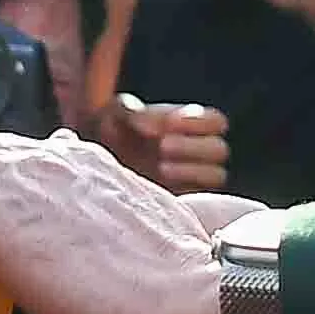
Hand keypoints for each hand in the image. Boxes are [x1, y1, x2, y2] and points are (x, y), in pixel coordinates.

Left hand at [100, 95, 234, 194]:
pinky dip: (187, 192)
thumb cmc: (110, 139)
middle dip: (192, 146)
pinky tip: (161, 187)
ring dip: (191, 170)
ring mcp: (193, 181)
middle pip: (219, 149)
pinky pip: (202, 201)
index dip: (198, 121)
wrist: (95, 171)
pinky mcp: (186, 204)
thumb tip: (147, 123)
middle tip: (163, 146)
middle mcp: (196, 154)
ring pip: (216, 175)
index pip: (215, 122)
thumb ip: (129, 109)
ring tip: (161, 168)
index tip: (170, 122)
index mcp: (188, 127)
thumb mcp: (113, 115)